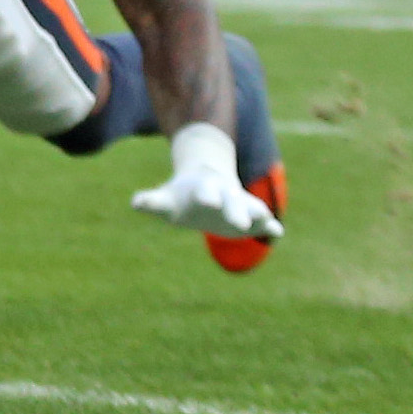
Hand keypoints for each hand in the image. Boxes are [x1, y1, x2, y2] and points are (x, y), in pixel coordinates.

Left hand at [130, 123, 284, 241]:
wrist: (205, 181)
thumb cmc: (181, 195)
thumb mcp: (166, 199)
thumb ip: (152, 201)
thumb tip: (135, 202)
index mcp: (203, 188)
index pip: (204, 192)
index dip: (205, 196)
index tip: (207, 202)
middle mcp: (224, 193)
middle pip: (231, 199)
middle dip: (235, 210)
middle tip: (238, 224)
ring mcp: (239, 202)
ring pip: (251, 206)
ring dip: (257, 213)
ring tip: (266, 220)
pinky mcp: (250, 215)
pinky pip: (263, 218)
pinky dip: (271, 225)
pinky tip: (278, 231)